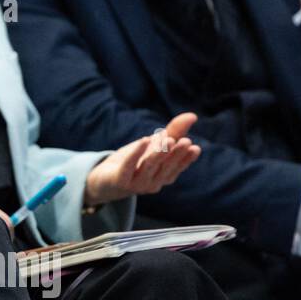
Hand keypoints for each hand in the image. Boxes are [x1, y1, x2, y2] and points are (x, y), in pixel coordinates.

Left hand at [83, 112, 201, 207]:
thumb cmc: (134, 160)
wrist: (105, 179)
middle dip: (175, 154)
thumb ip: (174, 131)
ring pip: (149, 166)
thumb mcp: (155, 144)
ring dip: (159, 153)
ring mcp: (137, 184)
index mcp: (164, 176)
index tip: (195, 147)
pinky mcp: (120, 180)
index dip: (186, 158)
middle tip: (185, 141)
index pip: (177, 167)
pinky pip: (128, 166)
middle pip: (165, 166)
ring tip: (169, 140)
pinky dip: (136, 153)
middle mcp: (153, 183)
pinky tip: (144, 140)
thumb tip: (193, 115)